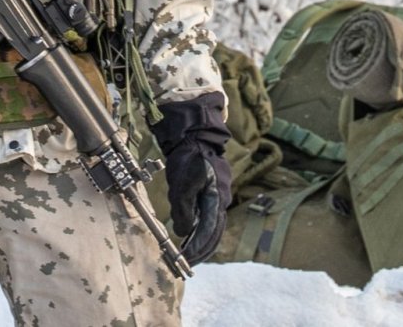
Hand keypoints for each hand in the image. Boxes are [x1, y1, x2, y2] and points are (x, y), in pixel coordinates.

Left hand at [153, 92, 232, 263]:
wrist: (195, 139)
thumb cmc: (189, 158)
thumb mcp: (181, 183)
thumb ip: (183, 208)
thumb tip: (184, 231)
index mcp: (216, 199)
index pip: (208, 230)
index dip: (197, 246)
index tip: (186, 258)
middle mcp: (220, 201)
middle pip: (214, 233)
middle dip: (202, 250)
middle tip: (188, 263)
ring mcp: (218, 198)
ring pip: (213, 227)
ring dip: (203, 242)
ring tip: (190, 254)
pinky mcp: (212, 195)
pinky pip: (209, 218)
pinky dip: (202, 230)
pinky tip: (193, 236)